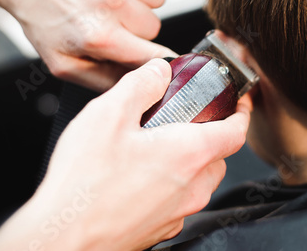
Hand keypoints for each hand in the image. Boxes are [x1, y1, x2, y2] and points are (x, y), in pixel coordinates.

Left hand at [0, 0, 176, 91]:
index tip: (149, 53)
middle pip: (154, 26)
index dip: (153, 57)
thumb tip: (143, 83)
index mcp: (100, 36)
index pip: (155, 57)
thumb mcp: (64, 64)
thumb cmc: (41, 14)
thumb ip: (107, 81)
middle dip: (135, 26)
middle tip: (107, 16)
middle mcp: (110, 2)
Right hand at [0, 59, 250, 250]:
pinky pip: (180, 199)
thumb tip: (159, 71)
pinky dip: (173, 183)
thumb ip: (141, 84)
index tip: (238, 101)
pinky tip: (140, 176)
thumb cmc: (84, 183)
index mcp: (189, 154)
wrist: (65, 239)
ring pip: (201, 179)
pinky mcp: (162, 228)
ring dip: (191, 160)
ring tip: (157, 147)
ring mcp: (179, 212)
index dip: (241, 112)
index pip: (236, 131)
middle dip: (210, 134)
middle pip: (219, 155)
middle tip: (186, 119)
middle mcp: (192, 187)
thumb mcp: (109, 114)